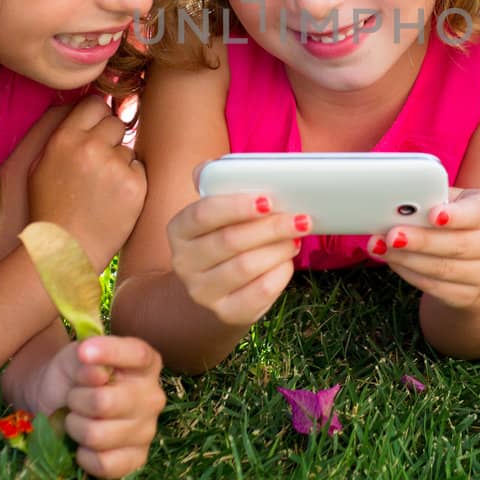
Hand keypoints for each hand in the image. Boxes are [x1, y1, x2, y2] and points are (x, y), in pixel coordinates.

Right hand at [28, 94, 145, 257]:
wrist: (66, 250)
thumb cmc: (51, 209)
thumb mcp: (41, 166)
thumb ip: (64, 136)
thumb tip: (86, 112)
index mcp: (64, 139)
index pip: (94, 103)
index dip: (97, 115)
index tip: (97, 128)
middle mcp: (90, 146)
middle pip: (116, 121)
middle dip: (111, 138)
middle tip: (99, 164)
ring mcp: (115, 165)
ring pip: (128, 147)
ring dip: (121, 162)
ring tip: (103, 188)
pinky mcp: (135, 184)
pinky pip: (139, 168)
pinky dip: (132, 181)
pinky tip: (115, 199)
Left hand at [37, 336, 166, 479]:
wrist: (60, 404)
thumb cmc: (75, 375)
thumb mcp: (75, 356)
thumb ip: (85, 358)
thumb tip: (98, 375)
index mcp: (146, 364)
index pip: (137, 355)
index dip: (110, 352)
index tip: (83, 352)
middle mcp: (153, 397)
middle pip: (105, 403)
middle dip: (77, 401)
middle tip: (73, 398)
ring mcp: (148, 430)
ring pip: (98, 436)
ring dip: (76, 428)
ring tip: (76, 419)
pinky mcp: (137, 459)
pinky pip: (104, 464)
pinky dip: (83, 456)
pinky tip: (82, 445)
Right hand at [167, 190, 304, 326]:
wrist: (217, 289)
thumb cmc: (224, 238)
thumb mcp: (216, 213)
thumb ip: (217, 185)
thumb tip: (213, 166)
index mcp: (179, 230)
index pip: (203, 214)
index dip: (236, 206)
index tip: (268, 200)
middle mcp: (184, 263)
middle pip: (230, 241)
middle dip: (271, 227)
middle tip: (300, 219)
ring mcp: (202, 292)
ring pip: (246, 266)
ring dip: (279, 249)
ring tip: (296, 238)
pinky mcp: (226, 313)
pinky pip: (259, 292)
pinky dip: (280, 274)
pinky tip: (288, 261)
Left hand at [369, 188, 479, 308]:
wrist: (476, 264)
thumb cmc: (456, 223)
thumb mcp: (451, 203)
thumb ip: (431, 200)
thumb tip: (398, 206)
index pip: (478, 212)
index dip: (456, 216)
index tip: (434, 215)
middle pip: (457, 244)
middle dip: (422, 240)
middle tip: (393, 235)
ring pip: (442, 268)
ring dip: (407, 259)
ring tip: (381, 247)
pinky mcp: (469, 296)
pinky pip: (434, 286)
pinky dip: (408, 273)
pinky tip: (392, 261)